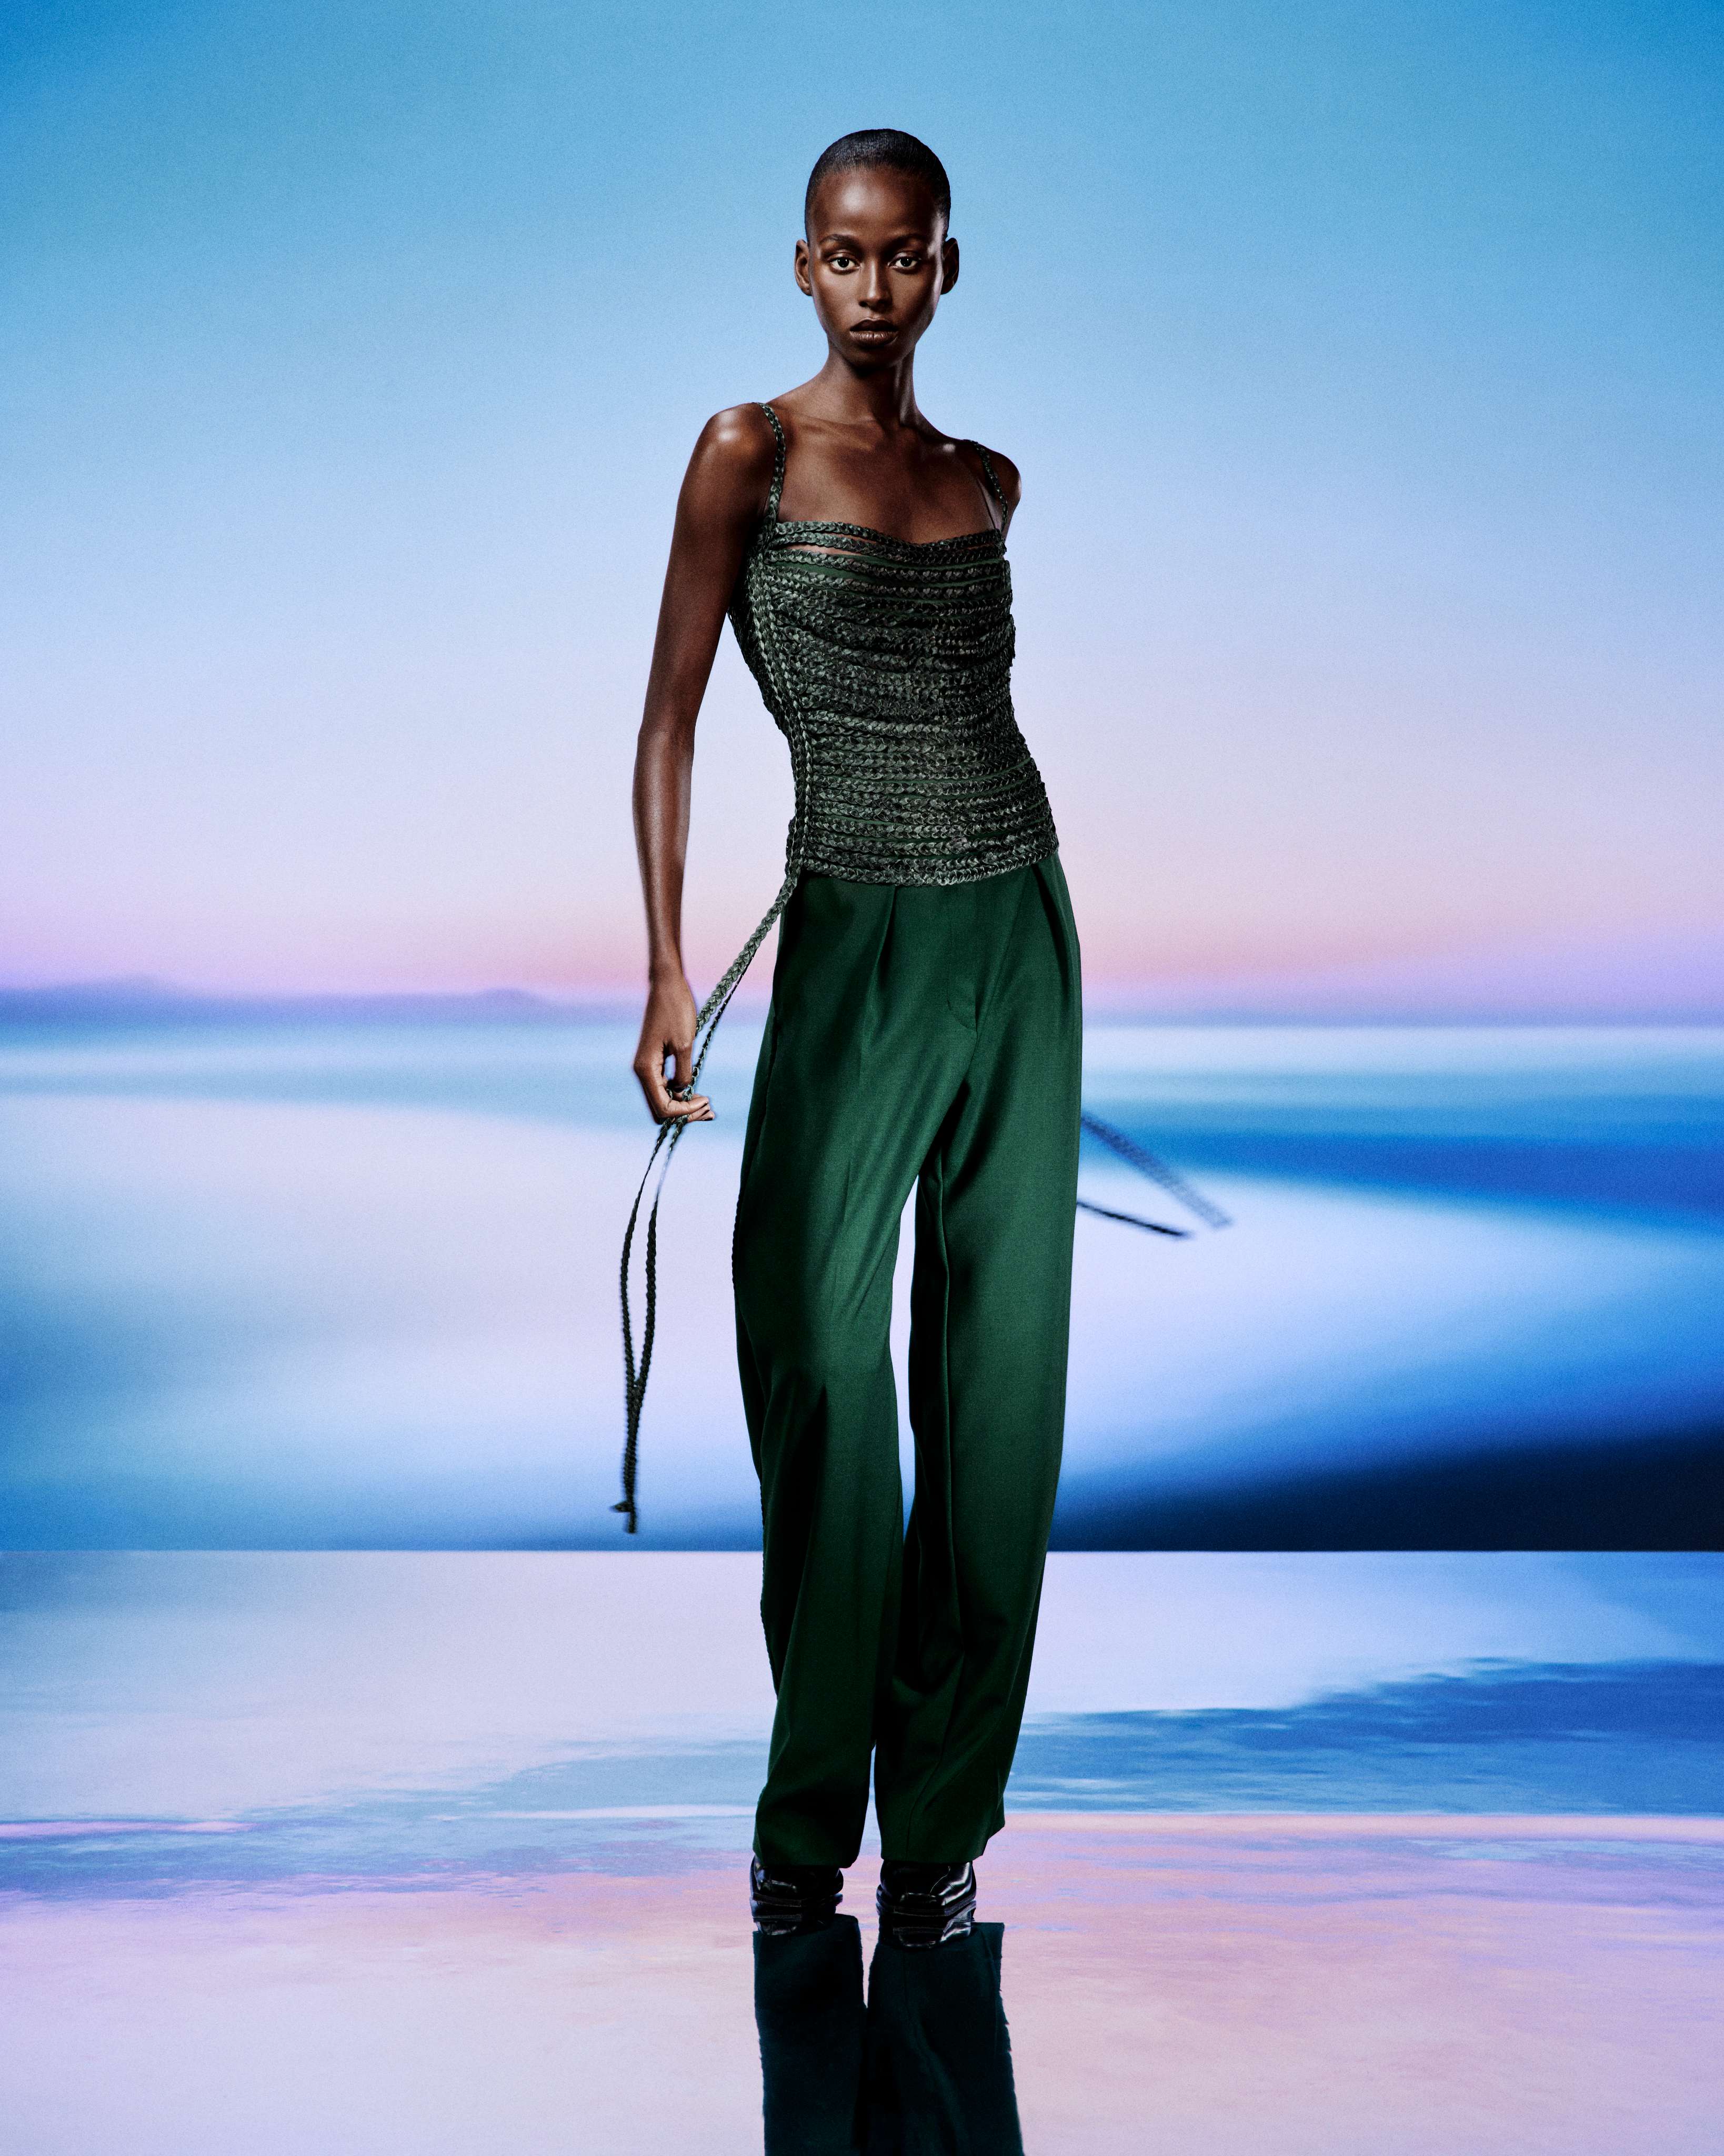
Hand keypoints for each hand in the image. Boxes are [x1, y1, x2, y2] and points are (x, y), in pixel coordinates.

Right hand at [632, 976, 713, 1123]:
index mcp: (646, 1069)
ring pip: (662, 1099)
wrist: (667, 985)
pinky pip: (665, 1086)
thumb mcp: (684, 1044)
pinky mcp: (654, 1060)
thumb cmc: (676, 1010)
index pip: (662, 1107)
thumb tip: (683, 1092)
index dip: (684, 1111)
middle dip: (683, 1113)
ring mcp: (647, 1066)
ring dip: (683, 1104)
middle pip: (660, 1108)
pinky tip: (696, 1090)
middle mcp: (642, 1071)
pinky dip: (680, 1092)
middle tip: (709, 1109)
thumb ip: (684, 1073)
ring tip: (706, 1103)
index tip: (706, 1102)